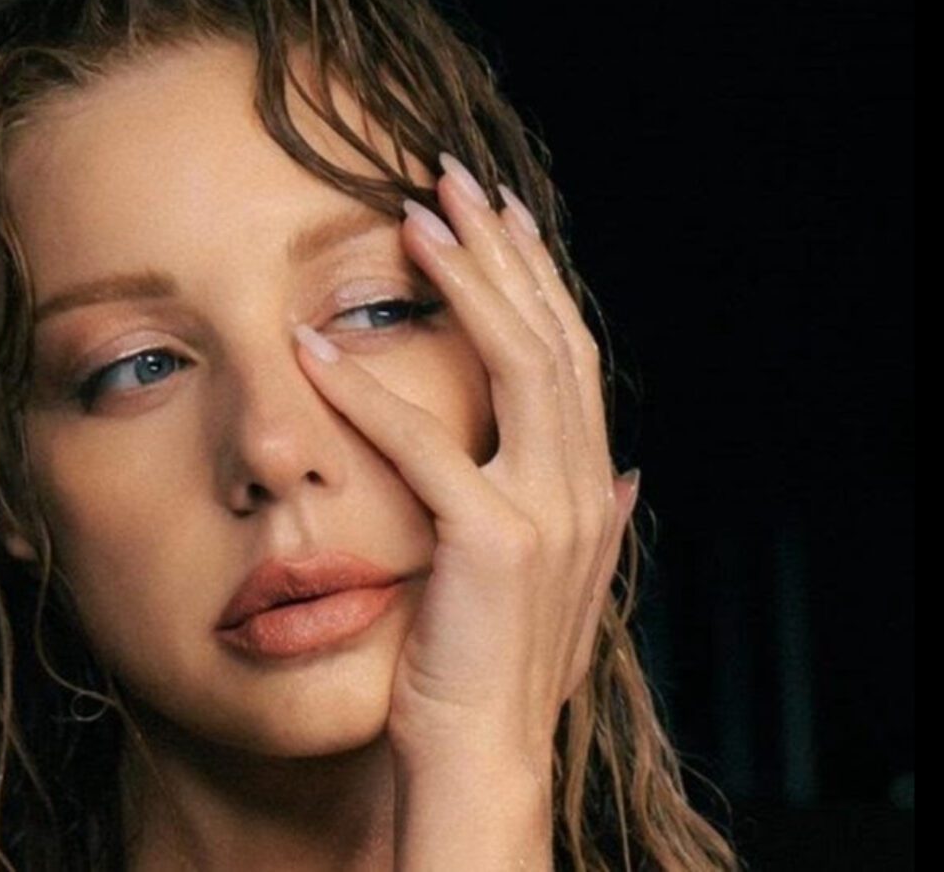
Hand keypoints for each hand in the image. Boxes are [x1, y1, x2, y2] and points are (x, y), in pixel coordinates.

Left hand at [292, 153, 639, 776]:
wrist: (483, 761)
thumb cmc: (495, 674)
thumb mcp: (559, 591)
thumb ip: (593, 522)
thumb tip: (628, 474)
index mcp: (590, 490)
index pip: (571, 358)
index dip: (538, 281)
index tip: (501, 219)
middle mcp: (582, 489)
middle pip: (550, 338)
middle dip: (504, 252)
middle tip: (454, 180)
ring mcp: (543, 513)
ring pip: (515, 365)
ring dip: (462, 282)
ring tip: (412, 219)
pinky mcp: (488, 542)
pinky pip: (423, 443)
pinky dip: (366, 390)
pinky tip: (315, 347)